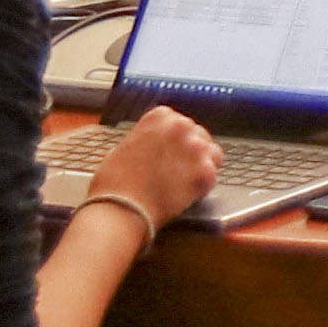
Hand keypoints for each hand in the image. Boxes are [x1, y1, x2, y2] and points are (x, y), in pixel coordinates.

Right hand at [89, 103, 220, 227]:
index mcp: (159, 117)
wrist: (120, 209)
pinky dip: (204, 184)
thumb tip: (151, 146)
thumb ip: (144, 140)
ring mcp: (195, 147)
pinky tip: (189, 193)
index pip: (178, 121)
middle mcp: (181, 126)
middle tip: (178, 169)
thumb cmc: (114, 184)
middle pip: (197, 134)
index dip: (175, 139)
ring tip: (185, 181)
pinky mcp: (205, 171)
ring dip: (201, 165)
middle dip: (190, 151)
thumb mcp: (123, 149)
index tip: (170, 150)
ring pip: (211, 152)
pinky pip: (213, 174)